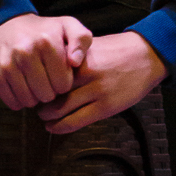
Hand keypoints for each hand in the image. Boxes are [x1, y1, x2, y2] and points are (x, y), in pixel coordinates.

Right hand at [0, 13, 93, 110]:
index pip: (64, 84)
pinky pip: (13, 103)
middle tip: (46, 78)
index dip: (64, 81)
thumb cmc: (42, 30)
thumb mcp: (67, 26)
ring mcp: (7, 65)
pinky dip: (19, 100)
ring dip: (35, 96)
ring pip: (30, 102)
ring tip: (34, 82)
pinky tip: (22, 85)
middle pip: (47, 96)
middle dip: (50, 91)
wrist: (5, 24)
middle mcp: (25, 53)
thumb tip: (75, 62)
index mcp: (46, 42)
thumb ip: (81, 40)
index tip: (58, 72)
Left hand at [37, 29, 167, 133]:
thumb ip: (69, 58)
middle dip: (39, 100)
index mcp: (79, 57)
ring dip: (47, 116)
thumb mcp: (90, 47)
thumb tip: (44, 72)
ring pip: (61, 108)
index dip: (36, 80)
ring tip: (43, 117)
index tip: (30, 85)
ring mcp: (96, 91)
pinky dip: (61, 127)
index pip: (47, 71)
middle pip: (51, 90)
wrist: (145, 56)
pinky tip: (53, 128)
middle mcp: (85, 73)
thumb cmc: (116, 50)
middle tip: (33, 104)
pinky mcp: (106, 106)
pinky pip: (77, 121)